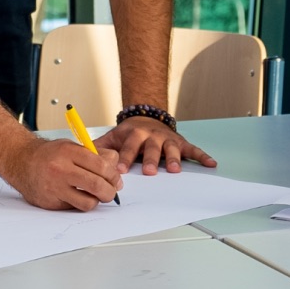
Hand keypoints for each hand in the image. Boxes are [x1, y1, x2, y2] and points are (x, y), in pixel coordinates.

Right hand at [0, 137, 121, 210]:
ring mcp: (54, 187)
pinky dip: (80, 203)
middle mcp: (61, 169)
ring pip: (88, 202)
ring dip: (97, 201)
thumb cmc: (50, 154)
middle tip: (111, 191)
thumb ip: (95, 155)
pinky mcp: (50, 202)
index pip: (102, 166)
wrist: (21, 162)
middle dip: (110, 191)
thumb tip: (116, 169)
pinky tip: (78, 196)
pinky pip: (74, 208)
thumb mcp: (72, 146)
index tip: (115, 179)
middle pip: (97, 185)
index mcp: (69, 152)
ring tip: (95, 196)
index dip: (113, 175)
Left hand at [95, 116, 215, 174]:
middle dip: (151, 159)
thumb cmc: (129, 134)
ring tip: (175, 169)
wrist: (146, 116)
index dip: (126, 158)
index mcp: (134, 135)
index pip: (128, 147)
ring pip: (172, 149)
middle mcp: (152, 136)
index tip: (121, 171)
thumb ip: (98, 148)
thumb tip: (79, 155)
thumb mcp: (113, 137)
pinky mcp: (181, 143)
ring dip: (174, 159)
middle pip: (151, 148)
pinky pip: (193, 150)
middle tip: (151, 172)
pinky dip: (202, 157)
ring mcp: (167, 140)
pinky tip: (211, 164)